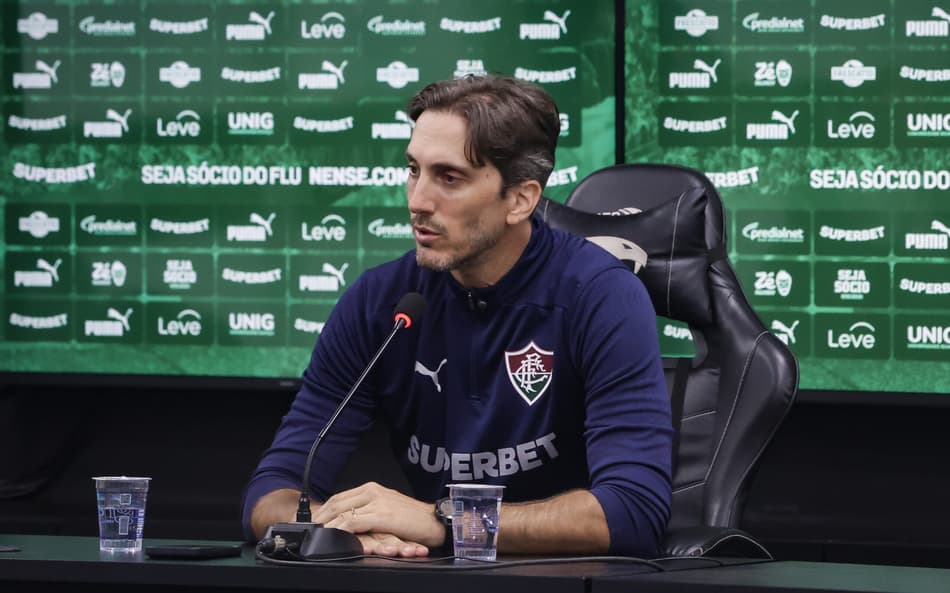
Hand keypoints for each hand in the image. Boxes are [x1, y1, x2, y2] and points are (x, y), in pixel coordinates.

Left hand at [313, 482, 443, 553]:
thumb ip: (371, 510)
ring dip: (326, 523)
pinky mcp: (381, 515)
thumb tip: (353, 520)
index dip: (325, 509)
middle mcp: (373, 491)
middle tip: (308, 528)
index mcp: (373, 489)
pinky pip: (353, 521)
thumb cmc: (415, 519)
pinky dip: (340, 528)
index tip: (314, 519)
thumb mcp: (389, 509)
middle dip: (321, 516)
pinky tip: (333, 535)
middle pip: (337, 502)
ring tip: (316, 533)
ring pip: (342, 511)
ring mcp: (376, 502)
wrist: (435, 521)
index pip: (341, 496)